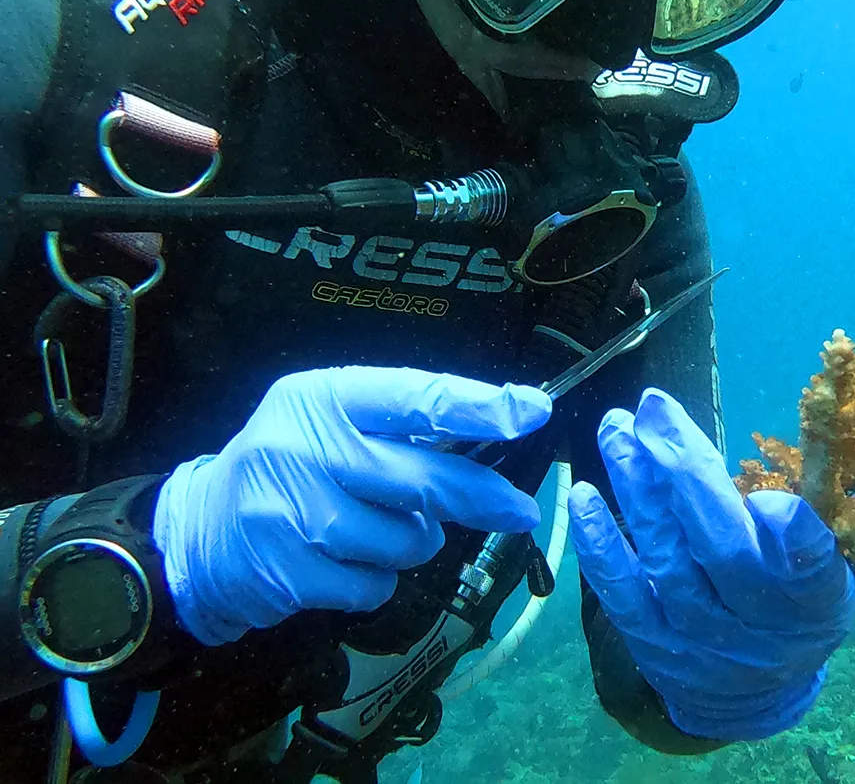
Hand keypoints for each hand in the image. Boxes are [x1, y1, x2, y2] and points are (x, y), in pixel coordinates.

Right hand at [153, 366, 550, 644]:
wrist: (197, 533)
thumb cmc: (289, 466)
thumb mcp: (329, 420)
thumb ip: (400, 423)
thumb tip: (500, 426)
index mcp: (322, 396)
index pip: (414, 396)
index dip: (479, 405)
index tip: (532, 410)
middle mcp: (302, 446)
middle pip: (422, 479)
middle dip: (480, 498)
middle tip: (519, 510)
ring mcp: (290, 512)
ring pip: (405, 540)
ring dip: (412, 543)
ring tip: (375, 529)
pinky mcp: (286, 573)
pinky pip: (376, 585)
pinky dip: (378, 580)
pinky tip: (343, 562)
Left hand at [569, 388, 854, 741]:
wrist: (755, 695)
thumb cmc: (802, 605)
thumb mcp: (846, 568)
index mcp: (817, 601)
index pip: (810, 570)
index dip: (795, 540)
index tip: (774, 497)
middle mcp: (760, 627)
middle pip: (722, 551)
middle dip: (685, 474)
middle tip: (654, 411)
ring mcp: (703, 641)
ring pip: (667, 561)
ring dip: (636, 490)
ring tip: (615, 428)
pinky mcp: (656, 646)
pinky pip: (624, 596)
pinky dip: (603, 546)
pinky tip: (584, 496)